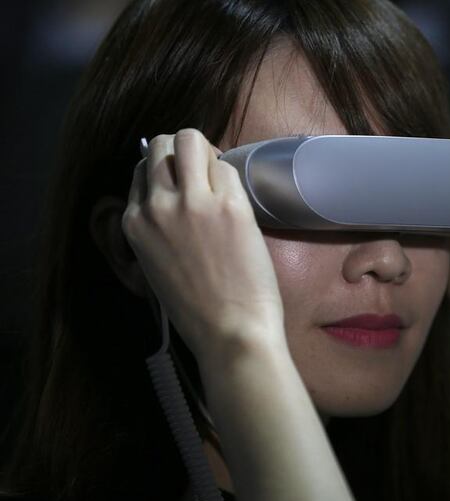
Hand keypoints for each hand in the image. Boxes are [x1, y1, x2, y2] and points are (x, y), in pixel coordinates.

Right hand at [122, 128, 284, 360]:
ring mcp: (193, 202)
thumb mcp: (155, 264)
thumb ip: (157, 227)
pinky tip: (236, 197)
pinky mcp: (229, 205)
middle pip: (162, 145)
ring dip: (205, 151)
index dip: (167, 170)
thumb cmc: (197, 309)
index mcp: (133, 223)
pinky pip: (225, 166)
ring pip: (190, 140)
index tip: (185, 183)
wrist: (230, 332)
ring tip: (219, 176)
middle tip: (205, 172)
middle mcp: (156, 206)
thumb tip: (174, 196)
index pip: (143, 170)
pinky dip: (230, 174)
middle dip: (184, 150)